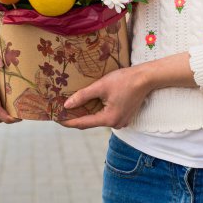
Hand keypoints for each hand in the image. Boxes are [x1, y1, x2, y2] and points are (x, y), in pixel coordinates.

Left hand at [60, 52, 196, 129]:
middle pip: (90, 123)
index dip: (68, 121)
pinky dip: (96, 111)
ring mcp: (121, 121)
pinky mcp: (123, 116)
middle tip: (62, 112)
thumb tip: (67, 105)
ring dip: (86, 113)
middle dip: (76, 117)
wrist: (145, 78)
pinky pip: (105, 116)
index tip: (57, 119)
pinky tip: (88, 104)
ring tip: (72, 106)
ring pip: (98, 119)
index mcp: (109, 119)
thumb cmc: (124, 80)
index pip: (83, 123)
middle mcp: (115, 124)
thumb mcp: (100, 86)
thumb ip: (83, 96)